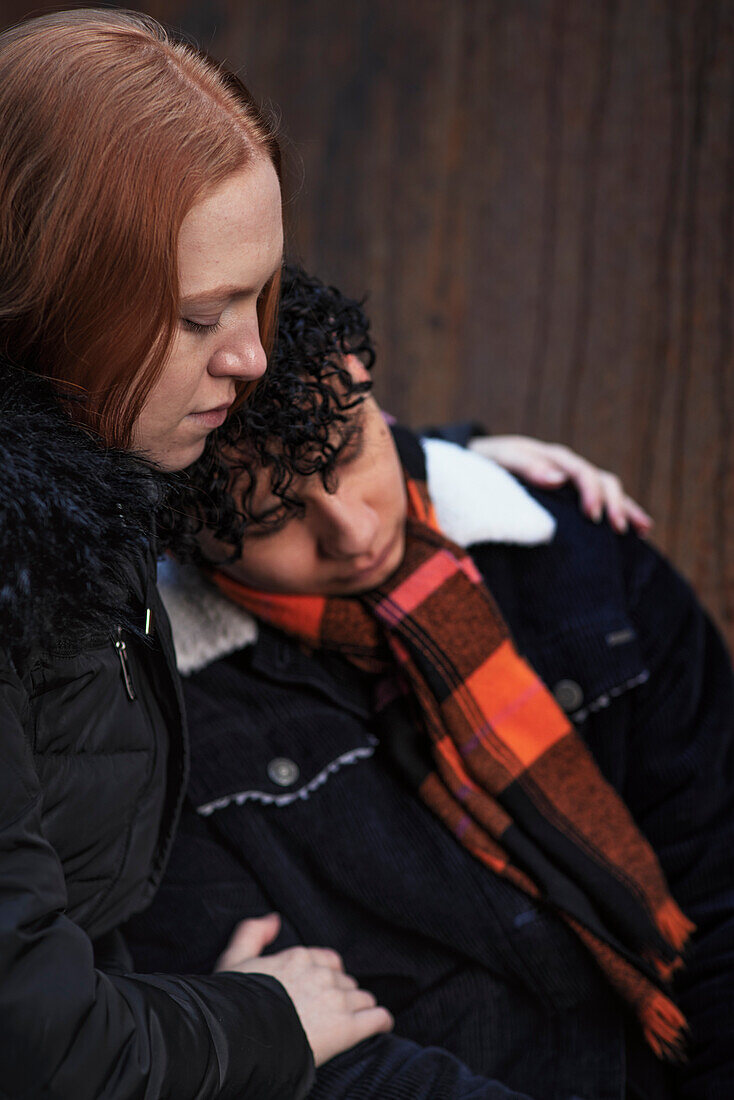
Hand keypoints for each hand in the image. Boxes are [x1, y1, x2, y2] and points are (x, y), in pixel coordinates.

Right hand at [215, 913, 392, 1066]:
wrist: (242, 1038)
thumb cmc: (235, 1001)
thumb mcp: (235, 959)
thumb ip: (252, 933)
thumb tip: (274, 919)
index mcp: (301, 957)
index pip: (328, 961)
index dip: (327, 975)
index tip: (322, 988)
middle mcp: (322, 975)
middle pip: (345, 982)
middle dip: (342, 994)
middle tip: (331, 1011)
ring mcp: (337, 1001)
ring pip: (363, 998)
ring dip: (359, 1008)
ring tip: (353, 1020)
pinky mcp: (348, 1029)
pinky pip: (378, 1018)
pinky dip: (381, 1022)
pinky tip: (380, 1026)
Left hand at [468, 435, 652, 535]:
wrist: (475, 462)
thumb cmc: (485, 462)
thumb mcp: (500, 459)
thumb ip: (526, 466)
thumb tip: (557, 479)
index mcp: (551, 458)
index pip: (580, 472)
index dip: (591, 492)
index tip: (593, 516)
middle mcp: (566, 468)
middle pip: (602, 481)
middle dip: (615, 504)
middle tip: (618, 529)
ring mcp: (570, 482)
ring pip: (608, 491)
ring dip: (626, 508)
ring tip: (641, 530)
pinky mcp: (569, 498)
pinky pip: (600, 503)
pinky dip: (619, 513)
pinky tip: (635, 533)